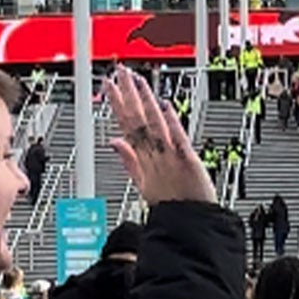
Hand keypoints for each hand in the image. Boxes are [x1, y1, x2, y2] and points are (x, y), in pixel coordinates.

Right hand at [106, 67, 215, 206]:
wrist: (190, 224)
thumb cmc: (170, 204)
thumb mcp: (143, 184)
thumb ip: (128, 160)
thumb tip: (113, 143)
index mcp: (143, 159)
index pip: (127, 126)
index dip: (117, 104)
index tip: (108, 86)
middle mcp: (154, 156)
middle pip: (137, 121)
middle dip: (127, 95)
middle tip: (119, 73)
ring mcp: (170, 157)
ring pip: (155, 125)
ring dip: (145, 102)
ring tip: (137, 81)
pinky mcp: (188, 162)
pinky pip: (178, 140)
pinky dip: (171, 124)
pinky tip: (165, 107)